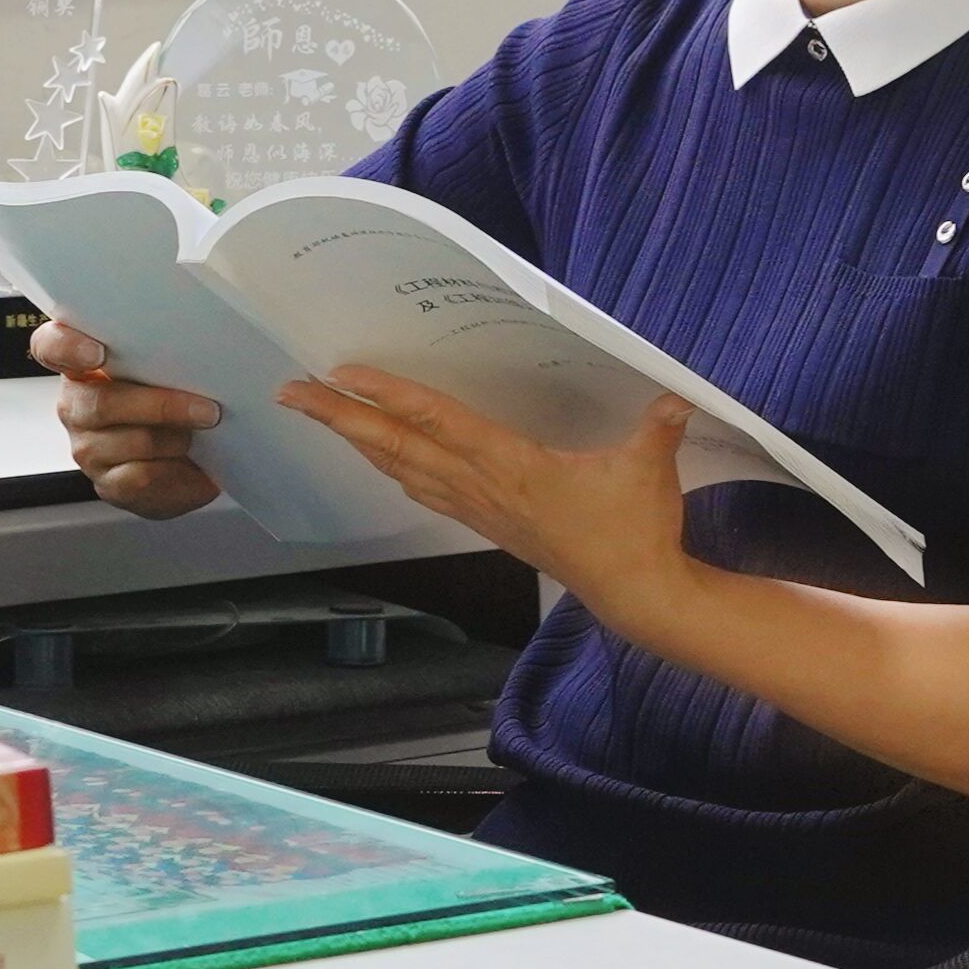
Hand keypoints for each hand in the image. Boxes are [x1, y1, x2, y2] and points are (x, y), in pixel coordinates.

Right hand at [34, 316, 225, 520]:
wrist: (187, 461)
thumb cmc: (169, 406)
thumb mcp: (163, 370)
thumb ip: (159, 355)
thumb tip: (192, 350)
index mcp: (81, 365)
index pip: (50, 346)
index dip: (67, 348)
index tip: (97, 353)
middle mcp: (75, 405)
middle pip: (100, 403)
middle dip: (160, 405)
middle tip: (205, 408)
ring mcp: (87, 448)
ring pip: (130, 441)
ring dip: (175, 438)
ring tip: (200, 433)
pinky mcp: (107, 483)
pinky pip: (140, 476)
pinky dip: (174, 468)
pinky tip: (189, 461)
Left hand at [277, 366, 698, 626]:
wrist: (635, 593)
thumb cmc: (637, 531)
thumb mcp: (648, 470)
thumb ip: (657, 428)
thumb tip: (676, 395)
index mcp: (511, 465)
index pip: (438, 422)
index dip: (390, 397)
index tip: (343, 375)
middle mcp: (483, 486)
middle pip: (397, 446)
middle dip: (341, 418)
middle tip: (292, 392)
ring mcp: (481, 508)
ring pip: (402, 470)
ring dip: (358, 441)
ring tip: (321, 415)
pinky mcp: (489, 524)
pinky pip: (426, 491)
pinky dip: (393, 469)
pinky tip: (381, 460)